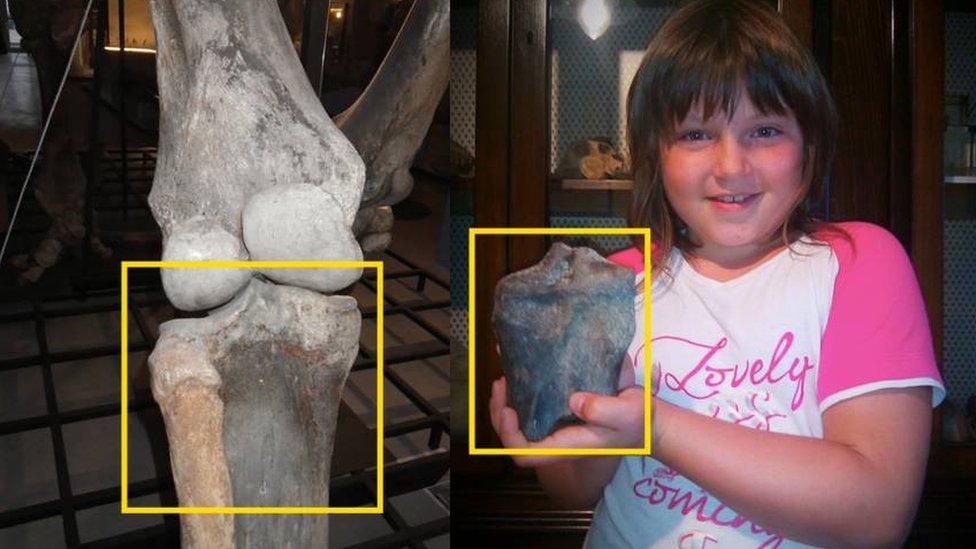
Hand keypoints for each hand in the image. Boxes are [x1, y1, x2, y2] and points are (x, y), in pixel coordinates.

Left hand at [489, 376, 645, 466]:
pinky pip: (531, 406)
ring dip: (505, 401)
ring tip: (505, 375)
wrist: (646, 420)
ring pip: (518, 422)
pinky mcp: (559, 412)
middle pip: (514, 439)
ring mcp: (555, 427)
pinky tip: (521, 369)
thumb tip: (573, 400)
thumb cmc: (638, 420)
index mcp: (566, 446)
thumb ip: (604, 409)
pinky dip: (520, 390)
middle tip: (501, 383)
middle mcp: (555, 439)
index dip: (510, 436)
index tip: (509, 409)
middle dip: (500, 413)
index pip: (527, 454)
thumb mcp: (627, 413)